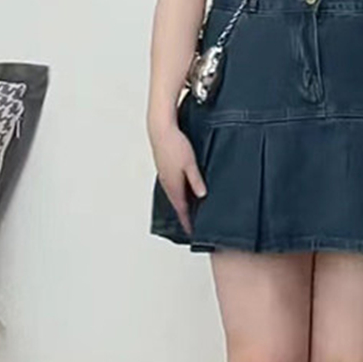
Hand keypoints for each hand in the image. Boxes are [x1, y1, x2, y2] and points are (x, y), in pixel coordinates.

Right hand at [149, 121, 206, 236]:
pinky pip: (172, 187)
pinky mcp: (164, 170)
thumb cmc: (175, 144)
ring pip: (174, 195)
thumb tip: (202, 196)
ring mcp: (164, 177)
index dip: (187, 221)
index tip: (192, 231)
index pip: (182, 209)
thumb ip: (196, 180)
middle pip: (177, 204)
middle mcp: (167, 183)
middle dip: (185, 215)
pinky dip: (178, 194)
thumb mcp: (190, 163)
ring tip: (190, 212)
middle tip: (192, 225)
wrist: (160, 130)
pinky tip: (184, 191)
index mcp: (173, 185)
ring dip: (182, 204)